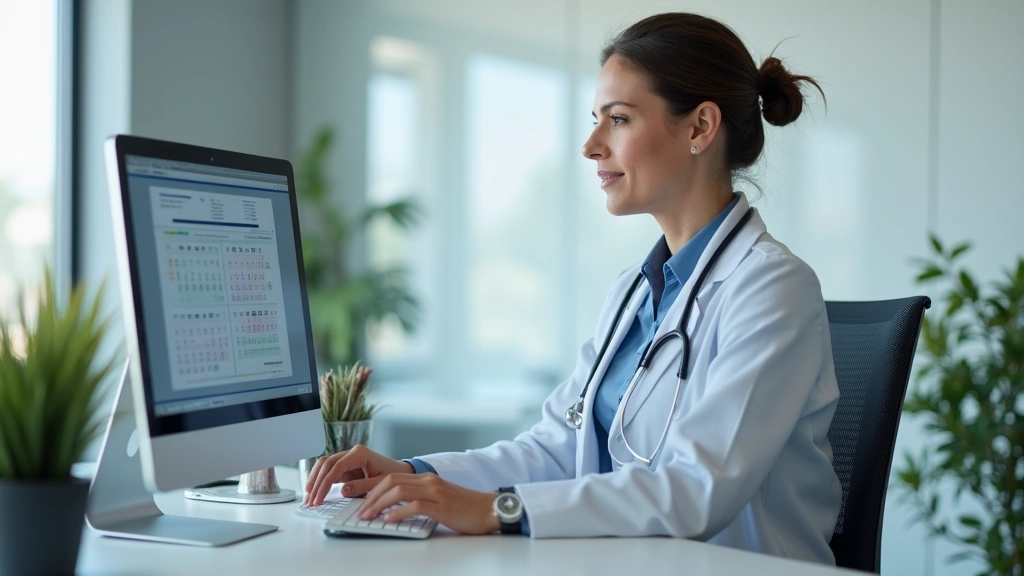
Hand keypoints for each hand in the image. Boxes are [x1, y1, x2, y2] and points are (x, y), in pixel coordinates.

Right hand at [303, 444, 412, 505]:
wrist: (401, 473)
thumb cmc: (394, 475)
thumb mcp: (381, 483)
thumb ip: (363, 486)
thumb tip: (343, 491)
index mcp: (359, 453)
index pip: (336, 467)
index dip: (325, 483)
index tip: (319, 498)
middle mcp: (351, 453)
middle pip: (326, 464)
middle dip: (316, 483)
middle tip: (310, 500)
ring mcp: (347, 460)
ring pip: (324, 466)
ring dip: (315, 480)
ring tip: (309, 497)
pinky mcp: (345, 468)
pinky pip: (328, 472)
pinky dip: (320, 481)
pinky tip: (315, 493)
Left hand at [353, 473, 500, 534]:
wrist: (490, 509)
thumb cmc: (466, 508)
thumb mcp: (440, 499)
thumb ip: (421, 499)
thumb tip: (397, 509)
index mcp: (427, 479)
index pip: (392, 478)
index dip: (374, 490)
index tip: (363, 503)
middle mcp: (429, 481)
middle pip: (391, 482)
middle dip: (371, 497)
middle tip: (361, 512)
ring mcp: (436, 492)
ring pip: (399, 492)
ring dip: (379, 505)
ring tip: (369, 517)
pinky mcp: (442, 506)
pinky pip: (415, 506)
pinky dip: (398, 513)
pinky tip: (389, 521)